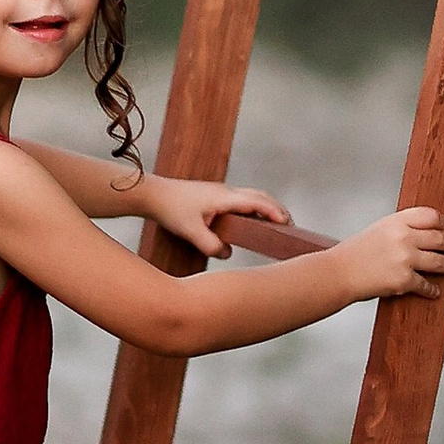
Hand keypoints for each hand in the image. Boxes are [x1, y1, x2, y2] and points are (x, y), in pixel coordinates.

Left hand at [140, 175, 291, 261]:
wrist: (153, 194)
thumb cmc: (170, 209)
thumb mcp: (190, 232)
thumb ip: (211, 246)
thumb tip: (228, 253)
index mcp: (225, 197)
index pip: (258, 202)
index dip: (275, 212)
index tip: (288, 224)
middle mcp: (226, 191)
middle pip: (261, 196)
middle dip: (277, 210)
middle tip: (290, 227)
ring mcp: (221, 192)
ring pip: (252, 196)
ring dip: (266, 208)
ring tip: (276, 226)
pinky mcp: (215, 196)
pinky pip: (242, 200)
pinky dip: (254, 209)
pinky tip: (252, 223)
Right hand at [340, 207, 443, 301]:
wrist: (339, 273)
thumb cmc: (357, 252)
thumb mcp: (380, 229)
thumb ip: (402, 228)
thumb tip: (430, 235)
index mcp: (397, 221)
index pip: (431, 216)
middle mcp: (404, 237)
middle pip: (441, 238)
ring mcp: (405, 259)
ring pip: (440, 262)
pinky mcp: (403, 280)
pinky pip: (426, 285)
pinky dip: (433, 290)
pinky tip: (436, 291)